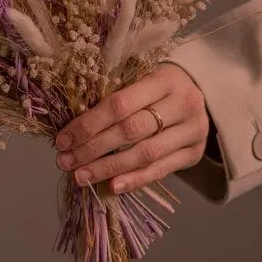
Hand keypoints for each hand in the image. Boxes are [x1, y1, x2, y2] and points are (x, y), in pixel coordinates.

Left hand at [54, 63, 209, 193]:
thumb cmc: (157, 83)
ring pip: (145, 154)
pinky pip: (161, 171)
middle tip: (65, 161)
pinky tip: (111, 186)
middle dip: (93, 149)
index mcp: (164, 79)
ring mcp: (192, 130)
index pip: (120, 104)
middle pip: (130, 131)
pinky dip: (134, 180)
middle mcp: (183, 104)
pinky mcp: (195, 153)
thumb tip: (72, 126)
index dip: (89, 124)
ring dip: (109, 168)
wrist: (198, 91)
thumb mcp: (140, 75)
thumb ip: (114, 93)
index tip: (63, 139)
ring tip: (81, 176)